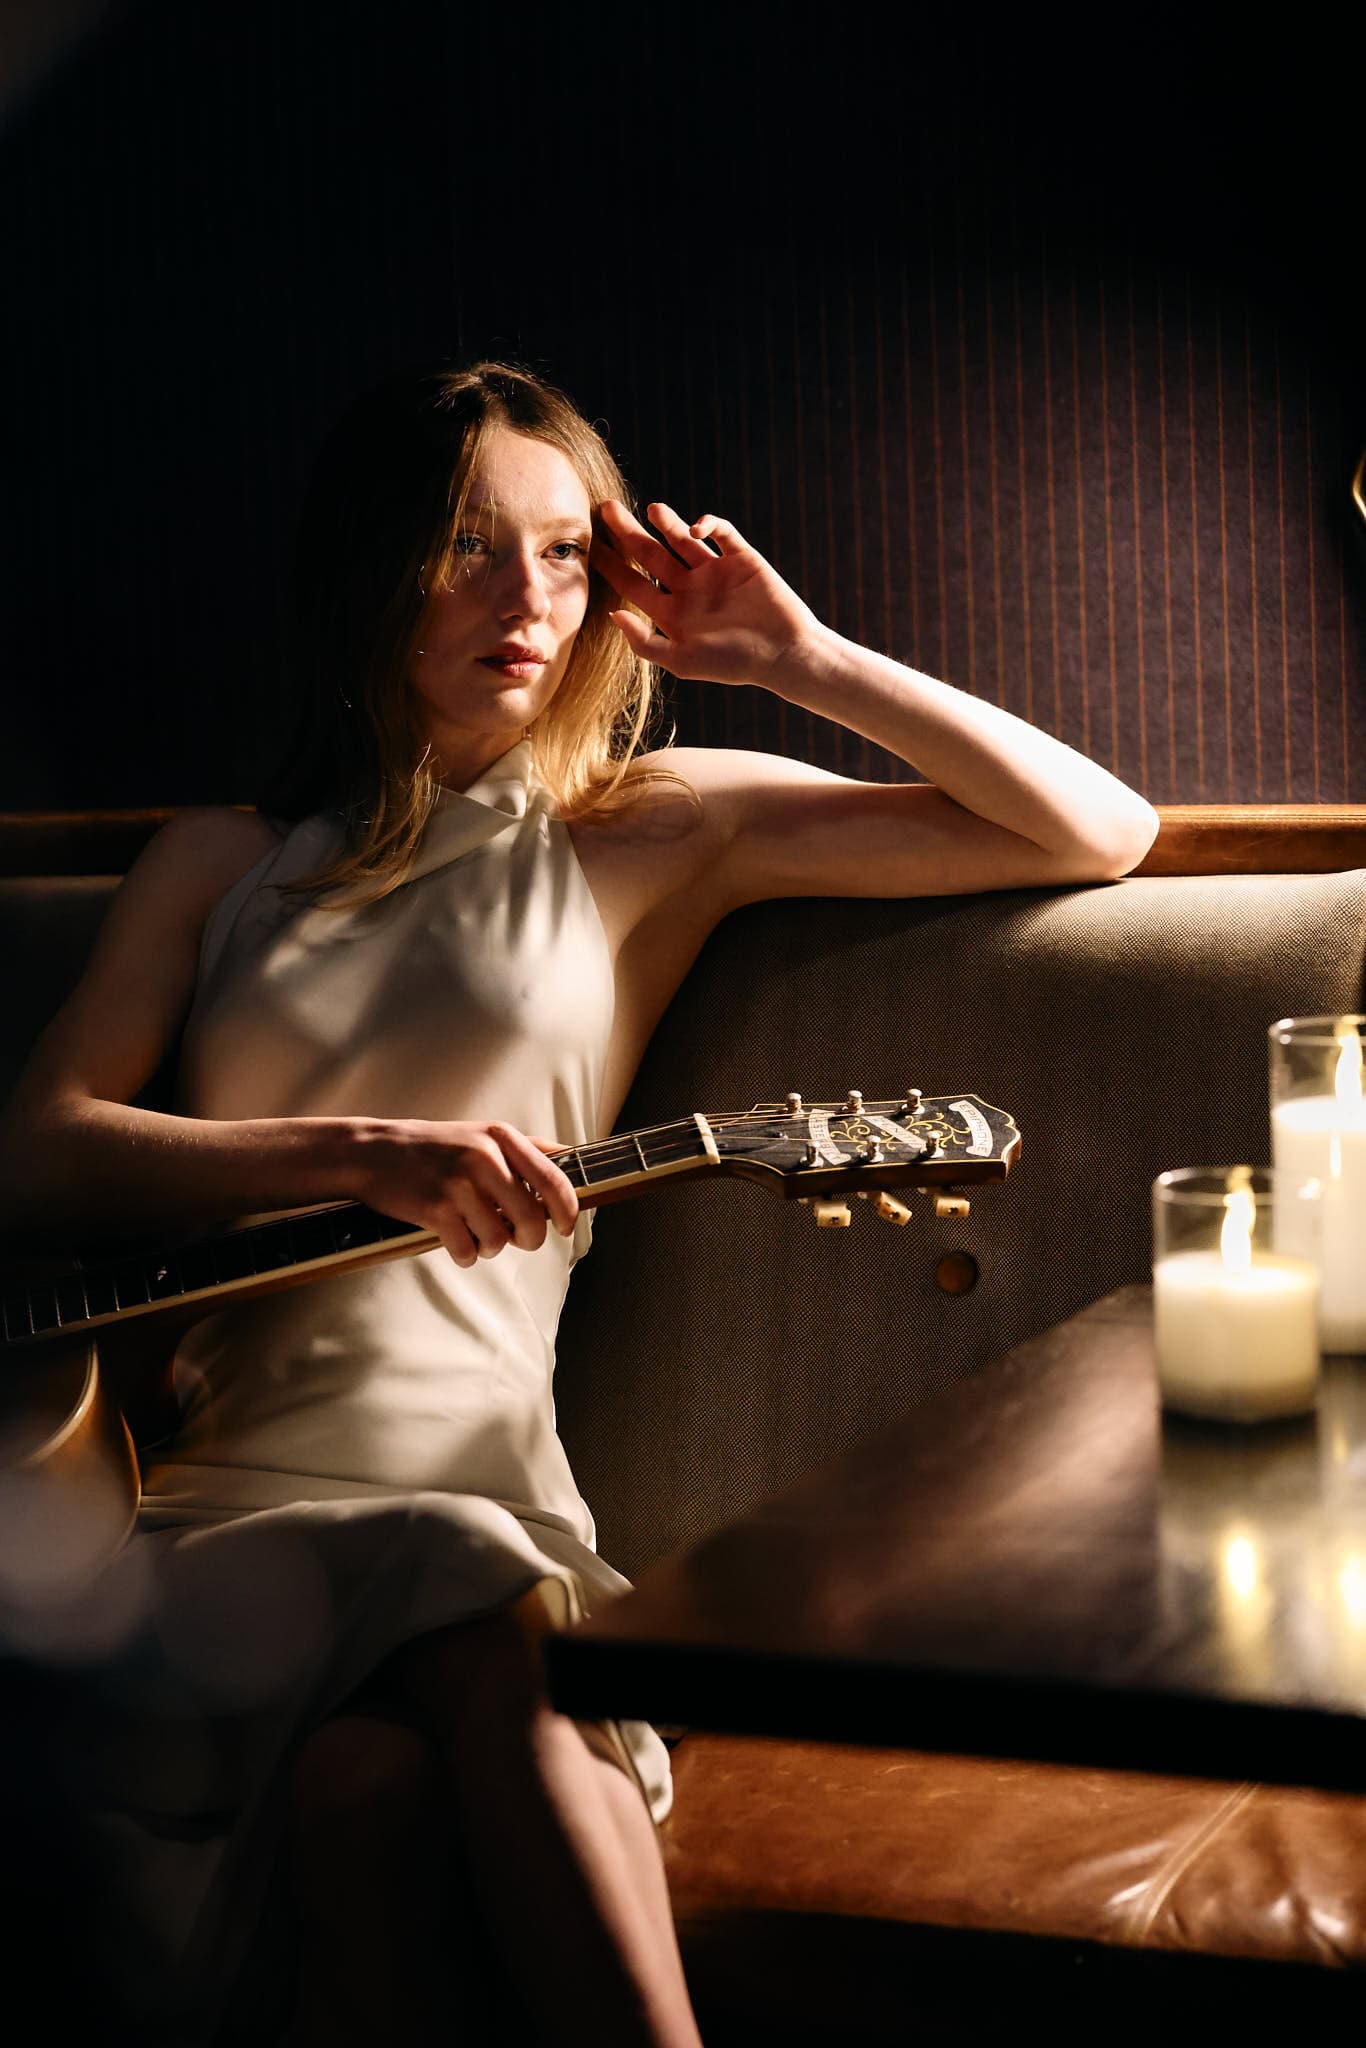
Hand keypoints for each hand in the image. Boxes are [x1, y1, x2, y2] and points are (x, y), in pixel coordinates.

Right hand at [354, 1119, 579, 1268]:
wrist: (374, 1153)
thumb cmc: (435, 1148)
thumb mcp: (483, 1134)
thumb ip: (527, 1148)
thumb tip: (571, 1157)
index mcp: (502, 1138)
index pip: (554, 1181)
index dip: (568, 1212)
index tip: (565, 1228)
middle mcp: (484, 1158)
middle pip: (531, 1220)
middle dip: (528, 1239)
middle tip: (516, 1238)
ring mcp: (459, 1184)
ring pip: (499, 1241)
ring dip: (489, 1246)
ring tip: (475, 1231)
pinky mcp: (435, 1210)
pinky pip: (468, 1251)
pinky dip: (465, 1254)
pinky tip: (454, 1239)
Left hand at [592, 498, 819, 688]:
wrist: (784, 654)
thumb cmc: (733, 664)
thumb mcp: (682, 661)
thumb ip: (644, 642)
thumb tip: (613, 614)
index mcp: (672, 613)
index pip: (632, 584)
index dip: (611, 565)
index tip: (590, 547)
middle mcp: (689, 588)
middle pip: (649, 554)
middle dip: (627, 532)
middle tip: (605, 508)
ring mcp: (714, 571)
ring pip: (682, 539)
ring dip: (667, 522)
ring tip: (653, 510)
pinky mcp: (741, 558)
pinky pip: (722, 533)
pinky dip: (709, 524)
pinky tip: (698, 528)